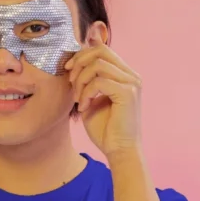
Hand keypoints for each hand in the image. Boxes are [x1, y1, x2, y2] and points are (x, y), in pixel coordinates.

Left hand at [65, 40, 142, 157]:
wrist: (119, 151)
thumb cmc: (105, 129)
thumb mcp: (91, 99)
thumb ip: (86, 81)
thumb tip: (75, 62)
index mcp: (124, 74)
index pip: (102, 49)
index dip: (82, 54)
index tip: (68, 69)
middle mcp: (131, 75)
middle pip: (101, 50)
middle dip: (79, 62)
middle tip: (70, 81)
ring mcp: (131, 83)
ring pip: (98, 65)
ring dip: (81, 80)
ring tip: (78, 98)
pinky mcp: (128, 93)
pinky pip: (100, 82)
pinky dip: (86, 93)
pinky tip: (84, 107)